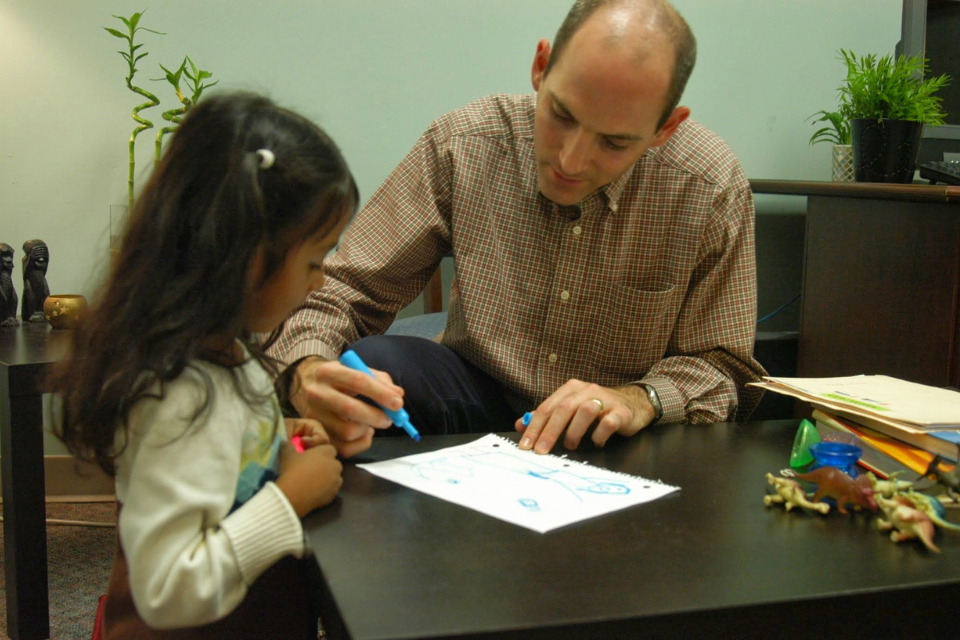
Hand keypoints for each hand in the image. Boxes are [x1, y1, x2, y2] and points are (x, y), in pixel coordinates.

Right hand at [276, 442, 342, 516]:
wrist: (292, 495)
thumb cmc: (292, 470)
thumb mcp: (287, 454)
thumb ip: (288, 445)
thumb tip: (285, 442)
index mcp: (326, 452)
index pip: (329, 449)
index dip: (321, 453)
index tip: (311, 457)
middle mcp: (335, 465)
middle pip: (333, 463)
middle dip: (325, 465)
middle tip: (312, 469)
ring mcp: (336, 480)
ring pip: (334, 476)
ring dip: (327, 477)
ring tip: (313, 481)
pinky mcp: (334, 494)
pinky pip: (332, 489)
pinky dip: (326, 489)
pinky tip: (314, 491)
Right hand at [287, 357, 405, 457]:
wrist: (306, 385)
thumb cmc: (339, 379)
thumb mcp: (356, 370)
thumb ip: (380, 380)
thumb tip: (398, 395)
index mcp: (329, 372)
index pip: (358, 381)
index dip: (381, 393)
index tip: (398, 403)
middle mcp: (317, 393)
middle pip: (350, 409)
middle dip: (376, 416)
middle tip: (389, 419)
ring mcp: (314, 416)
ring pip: (348, 431)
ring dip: (367, 429)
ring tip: (371, 423)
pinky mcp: (316, 435)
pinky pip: (344, 448)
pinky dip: (361, 443)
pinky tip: (363, 432)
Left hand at [515, 379, 656, 453]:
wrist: (633, 402)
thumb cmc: (597, 408)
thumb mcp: (570, 408)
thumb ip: (547, 416)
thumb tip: (521, 425)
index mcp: (571, 389)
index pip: (547, 407)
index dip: (535, 427)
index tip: (526, 445)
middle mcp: (587, 390)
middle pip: (564, 409)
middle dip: (549, 432)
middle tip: (541, 451)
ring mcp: (606, 400)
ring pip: (585, 412)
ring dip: (574, 432)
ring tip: (570, 446)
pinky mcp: (621, 412)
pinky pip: (608, 423)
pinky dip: (599, 435)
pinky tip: (596, 443)